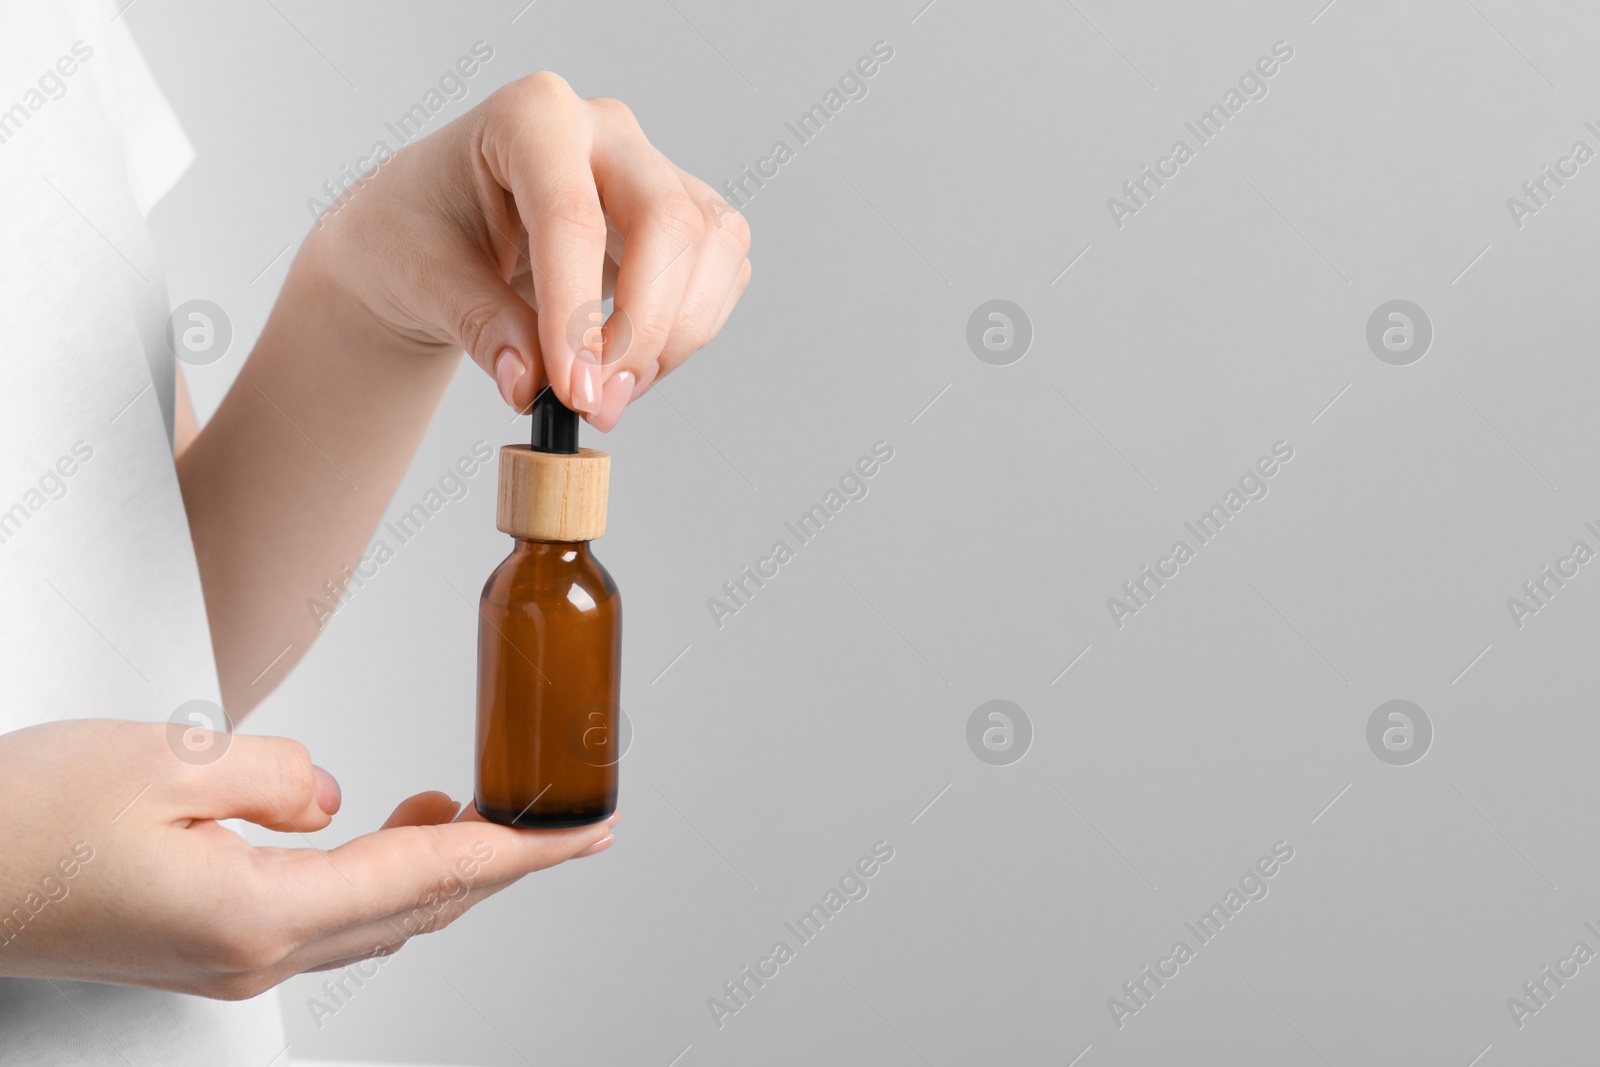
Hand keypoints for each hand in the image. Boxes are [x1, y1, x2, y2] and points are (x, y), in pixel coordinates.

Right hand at [0, 719, 615, 998]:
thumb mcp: (166, 760)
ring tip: (476, 808)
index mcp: (261, 914)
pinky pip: (327, 915)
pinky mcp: (205, 951)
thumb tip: (331, 795)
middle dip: (502, 863)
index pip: (434, 876)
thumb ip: (276, 774)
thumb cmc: (24, 822)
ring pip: (378, 916)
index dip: (525, 853)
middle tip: (565, 822)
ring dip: (441, 866)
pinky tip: (384, 832)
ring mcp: (230, 965)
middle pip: (422, 907)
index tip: (590, 835)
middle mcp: (256, 957)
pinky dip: (382, 875)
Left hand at [312, 71, 752, 431]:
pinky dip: (689, 332)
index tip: (570, 390)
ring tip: (609, 392)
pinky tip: (632, 363)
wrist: (433, 230)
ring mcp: (652, 168)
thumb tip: (531, 384)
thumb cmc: (417, 232)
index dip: (577, 313)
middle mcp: (603, 130)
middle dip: (643, 328)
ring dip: (674, 337)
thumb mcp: (423, 280)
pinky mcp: (684, 213)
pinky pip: (721, 271)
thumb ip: (482, 328)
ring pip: (712, 247)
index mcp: (529, 118)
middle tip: (596, 402)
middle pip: (668, 221)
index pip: (571, 215)